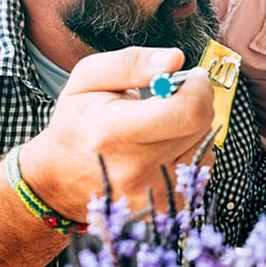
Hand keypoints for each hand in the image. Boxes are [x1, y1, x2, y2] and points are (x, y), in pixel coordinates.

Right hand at [21, 47, 215, 221]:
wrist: (61, 179)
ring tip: (161, 124)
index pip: (188, 111)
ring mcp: (153, 194)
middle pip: (201, 125)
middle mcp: (135, 170)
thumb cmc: (77, 122)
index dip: (198, 87)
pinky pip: (201, 166)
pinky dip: (190, 149)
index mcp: (113, 133)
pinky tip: (163, 146)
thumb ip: (131, 63)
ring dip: (192, 126)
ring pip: (205, 144)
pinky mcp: (169, 206)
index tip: (189, 76)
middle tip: (174, 95)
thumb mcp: (88, 78)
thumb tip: (175, 60)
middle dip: (196, 100)